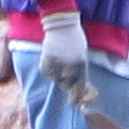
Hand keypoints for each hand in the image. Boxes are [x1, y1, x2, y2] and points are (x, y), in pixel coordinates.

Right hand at [38, 9, 110, 128]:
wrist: (62, 24)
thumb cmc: (75, 40)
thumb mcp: (82, 56)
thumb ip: (79, 71)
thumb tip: (76, 88)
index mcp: (82, 65)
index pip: (80, 86)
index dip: (78, 97)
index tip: (73, 104)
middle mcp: (70, 66)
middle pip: (66, 85)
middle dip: (66, 83)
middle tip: (64, 75)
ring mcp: (58, 63)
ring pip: (55, 79)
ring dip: (57, 74)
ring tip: (60, 60)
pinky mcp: (46, 60)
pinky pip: (46, 71)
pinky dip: (47, 67)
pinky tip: (51, 58)